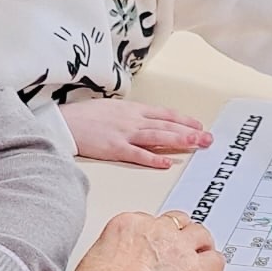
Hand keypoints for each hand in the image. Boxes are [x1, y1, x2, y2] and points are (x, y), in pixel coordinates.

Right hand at [61, 99, 211, 169]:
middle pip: (167, 125)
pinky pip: (138, 154)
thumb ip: (132, 115)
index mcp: (133, 109)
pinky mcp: (114, 148)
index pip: (165, 114)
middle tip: (208, 138)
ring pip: (157, 137)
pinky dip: (153, 158)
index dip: (184, 120)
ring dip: (179, 141)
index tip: (199, 126)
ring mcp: (124, 134)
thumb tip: (147, 120)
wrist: (63, 123)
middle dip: (190, 132)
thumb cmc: (85, 116)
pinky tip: (167, 162)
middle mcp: (133, 120)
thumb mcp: (113, 108)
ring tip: (196, 145)